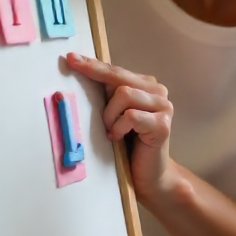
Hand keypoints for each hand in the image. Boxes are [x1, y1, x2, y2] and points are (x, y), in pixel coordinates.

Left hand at [64, 53, 176, 202]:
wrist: (148, 176)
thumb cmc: (127, 146)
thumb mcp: (113, 115)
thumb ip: (107, 96)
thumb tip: (79, 73)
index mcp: (145, 85)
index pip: (115, 70)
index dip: (93, 65)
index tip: (71, 59)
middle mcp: (158, 91)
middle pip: (120, 78)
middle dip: (103, 100)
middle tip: (98, 119)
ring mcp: (164, 106)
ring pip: (124, 94)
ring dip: (111, 117)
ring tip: (113, 133)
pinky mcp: (163, 124)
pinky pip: (131, 115)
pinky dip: (119, 127)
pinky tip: (120, 138)